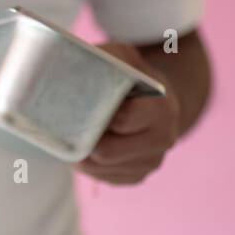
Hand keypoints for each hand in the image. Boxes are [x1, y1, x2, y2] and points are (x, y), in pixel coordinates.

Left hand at [78, 42, 181, 184]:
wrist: (159, 105)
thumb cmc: (135, 79)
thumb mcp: (127, 58)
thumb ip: (108, 57)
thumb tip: (70, 61)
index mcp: (163, 110)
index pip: (122, 119)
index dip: (99, 114)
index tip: (85, 105)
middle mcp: (162, 141)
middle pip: (106, 151)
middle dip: (85, 138)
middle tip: (71, 124)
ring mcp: (150, 163)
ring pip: (99, 168)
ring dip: (82, 153)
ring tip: (76, 134)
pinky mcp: (137, 177)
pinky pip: (102, 177)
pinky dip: (89, 164)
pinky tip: (89, 146)